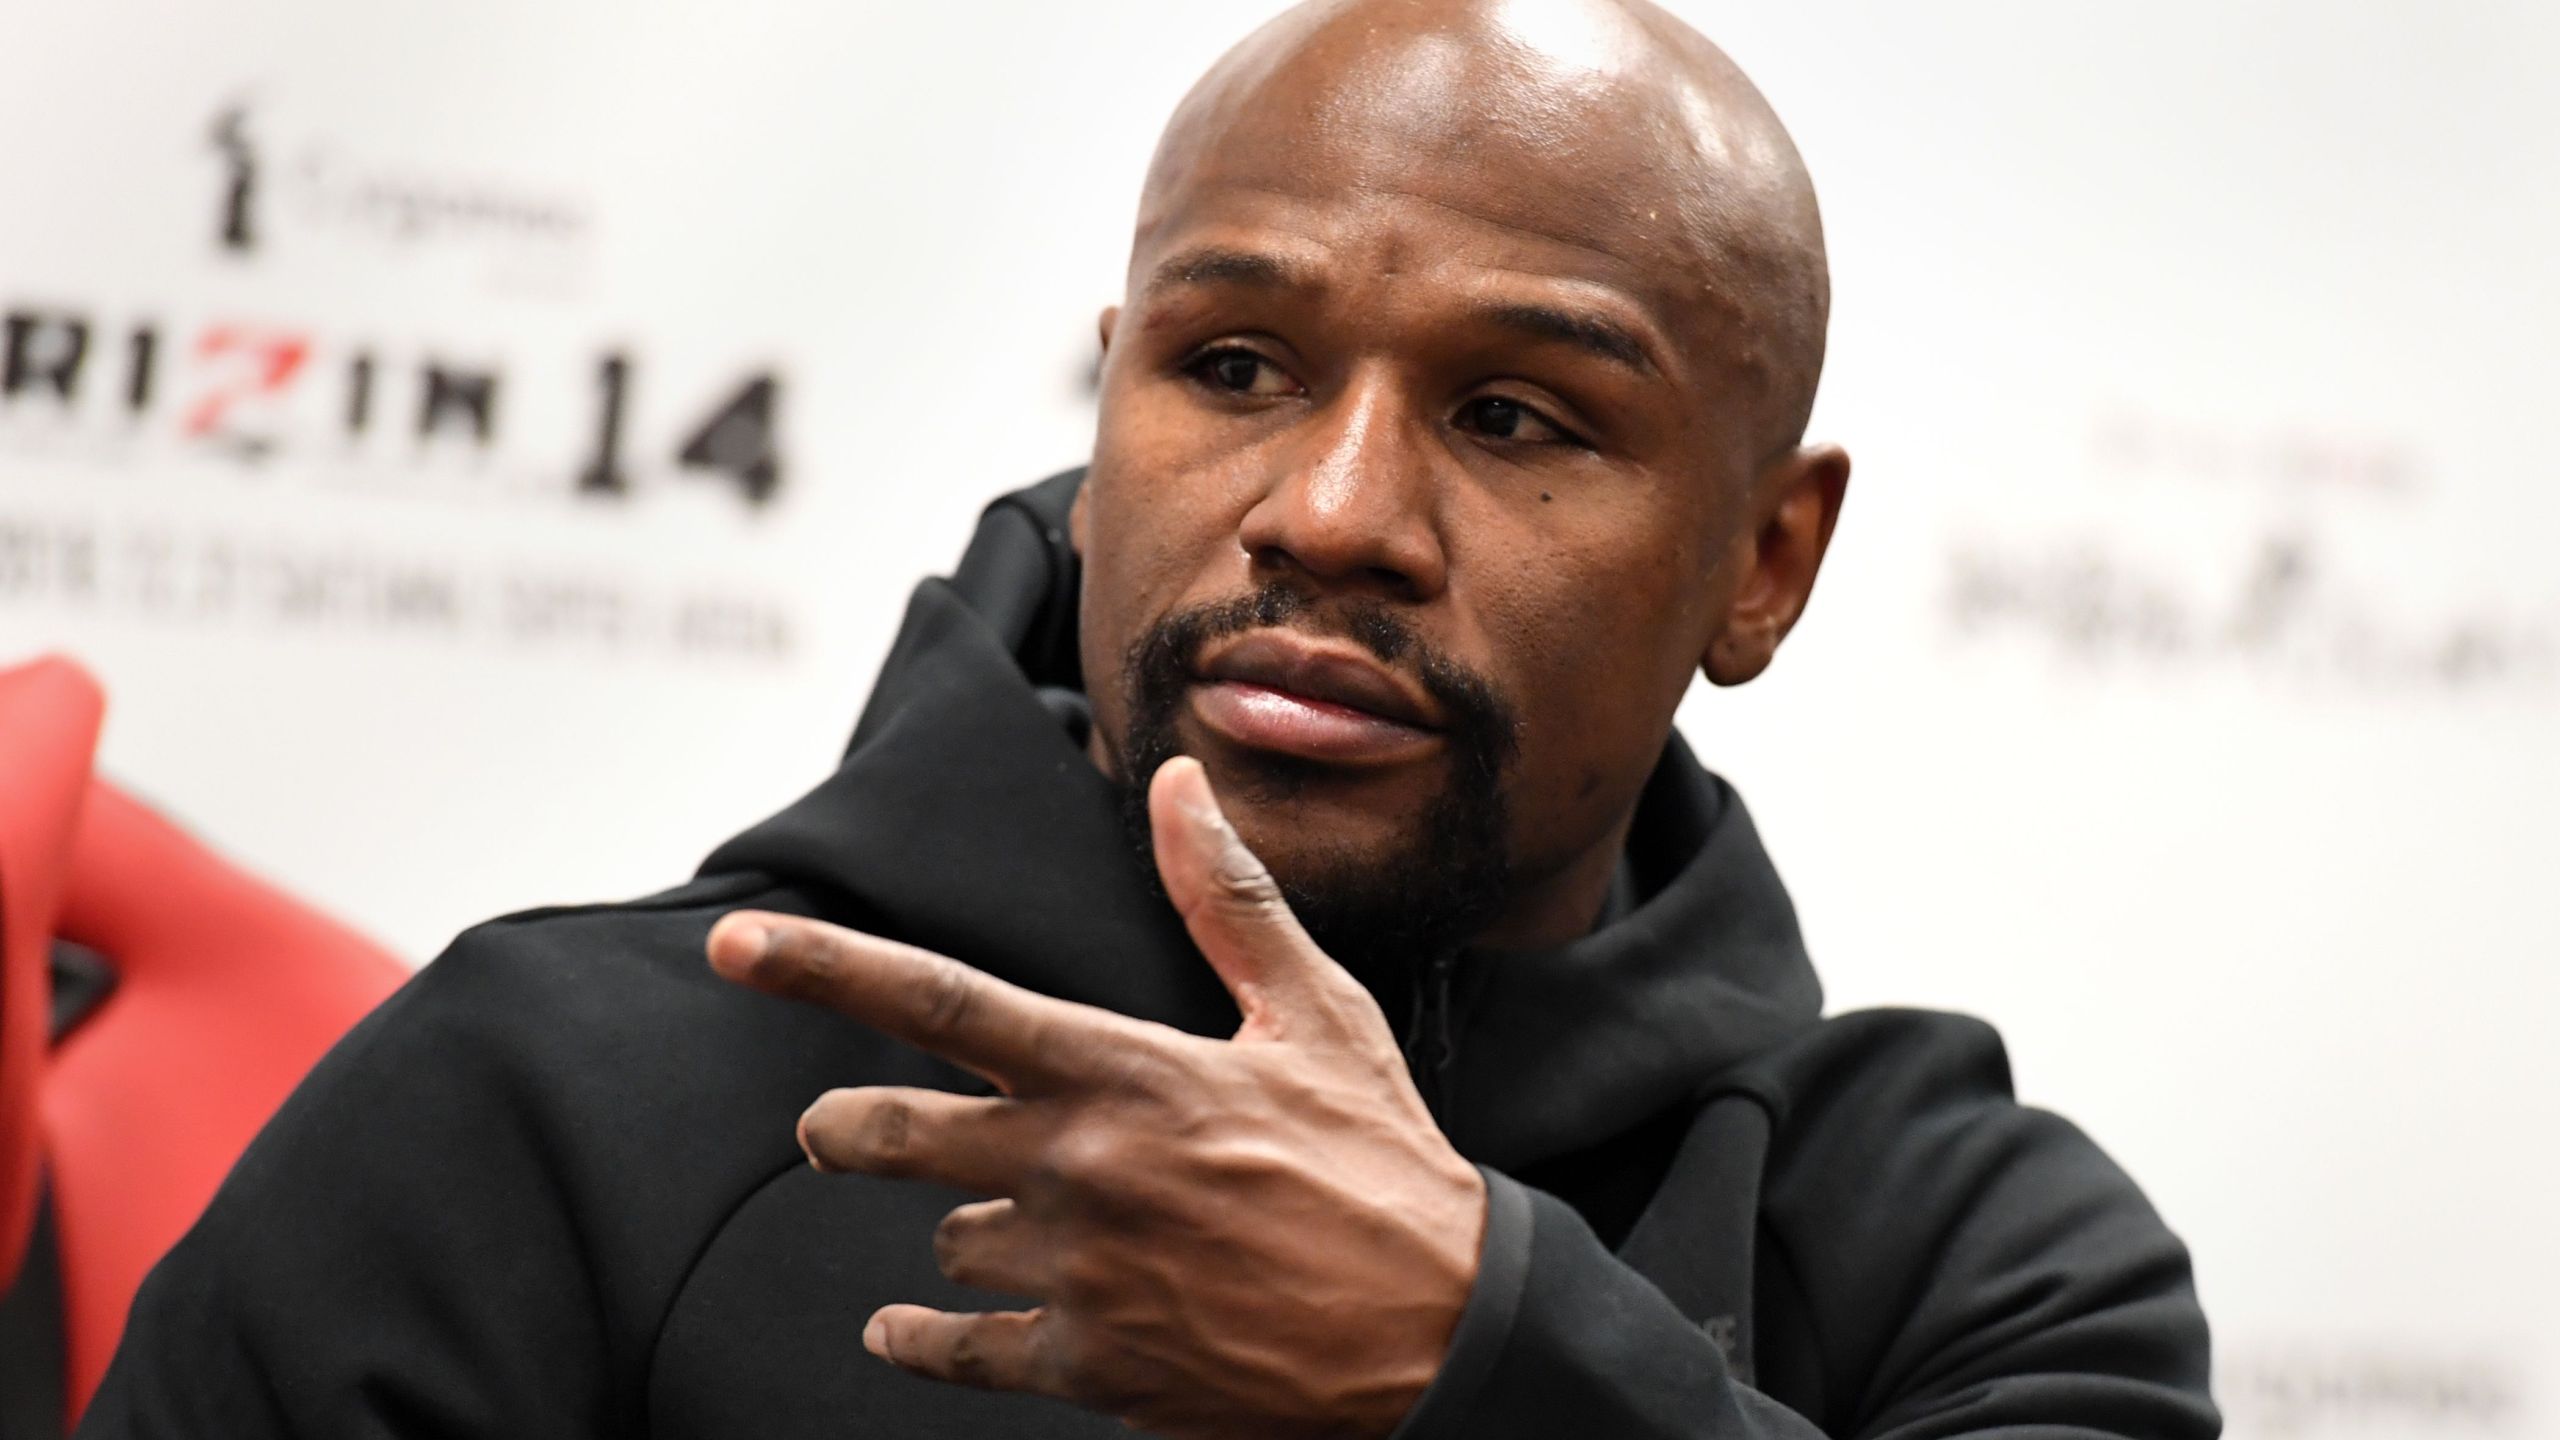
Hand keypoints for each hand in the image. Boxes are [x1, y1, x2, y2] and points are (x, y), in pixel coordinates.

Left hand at [706, 756, 1487, 1438]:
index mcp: (1124, 1068)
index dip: (827, 968)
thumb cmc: (1383, 1164)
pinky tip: (908, 1331)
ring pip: (948, 1241)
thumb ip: (1225, 898)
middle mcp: (1080, 1167)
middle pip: (894, 1134)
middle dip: (845, 1129)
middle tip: (830, 1129)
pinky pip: (960, 1350)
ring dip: (961, 1231)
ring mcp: (1078, 1272)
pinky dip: (924, 1340)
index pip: (944, 1000)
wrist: (1440, 1333)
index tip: (738, 943)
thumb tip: (1176, 783)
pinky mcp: (1090, 1363)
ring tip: (1007, 1228)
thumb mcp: (1318, 1013)